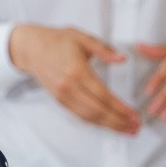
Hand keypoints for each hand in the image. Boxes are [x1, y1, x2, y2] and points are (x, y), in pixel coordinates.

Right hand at [8, 24, 139, 134]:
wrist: (31, 48)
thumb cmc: (56, 41)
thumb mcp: (82, 37)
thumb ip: (104, 49)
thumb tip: (122, 59)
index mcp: (77, 70)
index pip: (103, 95)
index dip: (120, 108)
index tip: (134, 114)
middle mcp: (69, 86)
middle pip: (97, 111)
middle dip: (118, 122)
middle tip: (134, 127)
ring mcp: (63, 95)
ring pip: (88, 117)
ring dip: (108, 126)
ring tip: (125, 129)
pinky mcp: (59, 100)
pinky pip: (79, 115)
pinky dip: (95, 122)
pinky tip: (107, 123)